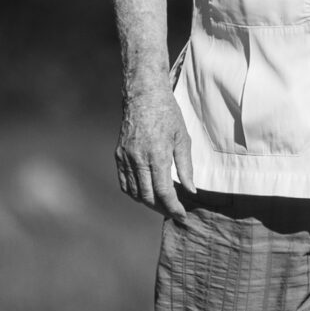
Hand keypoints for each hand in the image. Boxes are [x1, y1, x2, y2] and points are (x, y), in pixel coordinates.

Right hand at [115, 90, 191, 217]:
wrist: (144, 95)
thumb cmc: (168, 114)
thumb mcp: (183, 139)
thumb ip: (186, 168)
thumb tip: (190, 191)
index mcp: (157, 155)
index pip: (164, 192)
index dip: (173, 207)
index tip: (182, 214)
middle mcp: (138, 159)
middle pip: (147, 196)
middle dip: (161, 208)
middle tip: (174, 211)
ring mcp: (125, 158)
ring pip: (134, 192)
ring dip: (148, 202)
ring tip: (162, 204)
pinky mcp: (118, 155)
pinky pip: (124, 182)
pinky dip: (134, 192)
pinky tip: (146, 193)